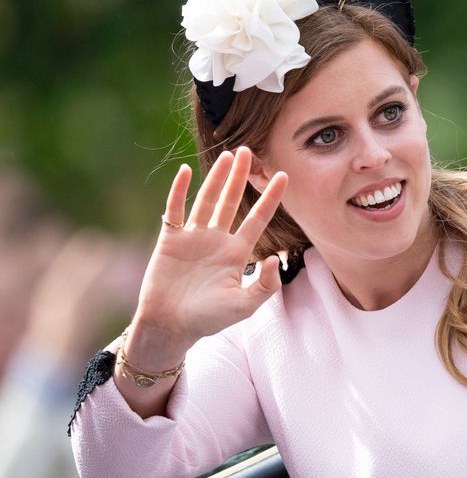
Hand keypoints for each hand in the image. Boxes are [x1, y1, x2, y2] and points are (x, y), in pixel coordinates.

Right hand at [129, 147, 287, 361]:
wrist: (170, 327)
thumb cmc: (208, 319)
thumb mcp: (244, 306)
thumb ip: (264, 285)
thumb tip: (273, 259)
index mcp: (237, 252)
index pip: (258, 218)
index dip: (271, 197)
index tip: (284, 175)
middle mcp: (217, 239)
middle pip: (232, 201)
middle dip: (241, 177)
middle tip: (249, 151)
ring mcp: (193, 237)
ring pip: (207, 200)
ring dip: (216, 178)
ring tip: (227, 155)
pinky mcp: (170, 239)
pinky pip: (175, 210)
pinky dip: (179, 191)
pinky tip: (184, 171)